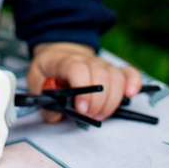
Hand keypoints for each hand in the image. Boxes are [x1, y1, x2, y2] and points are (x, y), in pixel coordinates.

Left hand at [27, 42, 142, 122]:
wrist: (59, 51)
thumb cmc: (48, 68)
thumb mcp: (35, 78)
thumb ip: (42, 98)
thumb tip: (55, 116)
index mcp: (64, 60)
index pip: (78, 68)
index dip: (83, 90)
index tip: (81, 109)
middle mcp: (86, 59)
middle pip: (101, 76)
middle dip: (98, 102)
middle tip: (90, 116)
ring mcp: (101, 63)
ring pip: (116, 77)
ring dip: (112, 101)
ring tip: (100, 114)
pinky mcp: (112, 70)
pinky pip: (128, 72)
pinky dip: (133, 82)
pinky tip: (131, 94)